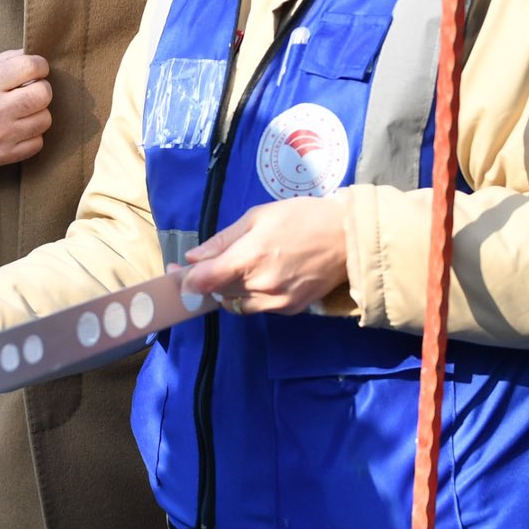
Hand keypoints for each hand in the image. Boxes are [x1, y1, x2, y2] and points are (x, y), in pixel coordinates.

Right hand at [0, 49, 52, 180]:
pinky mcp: (3, 156)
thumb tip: (38, 56)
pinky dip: (32, 134)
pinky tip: (17, 128)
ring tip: (22, 110)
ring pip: (44, 119)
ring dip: (38, 112)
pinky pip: (38, 142)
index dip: (39, 65)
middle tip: (31, 89)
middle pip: (43, 94)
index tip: (36, 69)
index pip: (30, 67)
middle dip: (42, 88)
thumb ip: (7, 60)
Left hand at [179, 195, 350, 315]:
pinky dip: (252, 296)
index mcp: (249, 259)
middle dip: (209, 281)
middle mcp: (260, 287)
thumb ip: (223, 240)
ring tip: (242, 269)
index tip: (180, 273)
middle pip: (218, 293)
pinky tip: (264, 277)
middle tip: (210, 265)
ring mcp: (276, 303)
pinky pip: (258, 308)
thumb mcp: (258, 217)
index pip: (204, 281)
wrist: (348, 239)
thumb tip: (194, 257)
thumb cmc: (303, 218)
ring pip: (236, 304)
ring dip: (230, 290)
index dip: (187, 279)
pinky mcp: (290, 311)